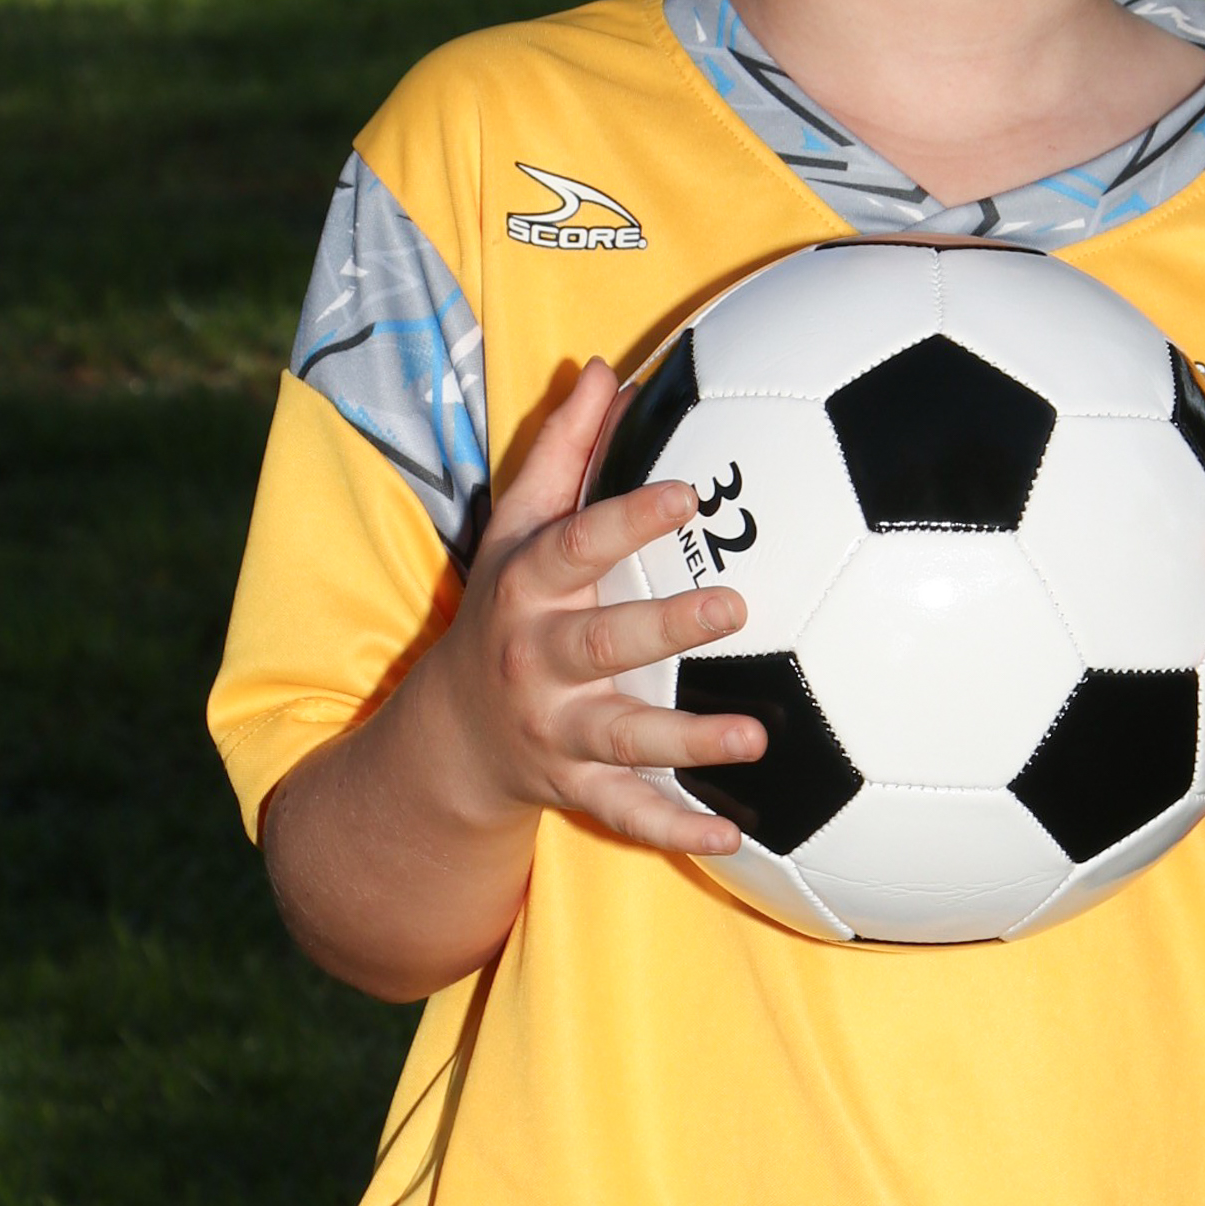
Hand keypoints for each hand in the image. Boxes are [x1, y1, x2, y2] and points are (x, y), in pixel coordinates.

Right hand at [415, 357, 764, 855]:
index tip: (690, 492)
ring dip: (688, 739)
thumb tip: (608, 369)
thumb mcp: (516, 527)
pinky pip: (628, 815)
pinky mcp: (576, 786)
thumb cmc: (506, 606)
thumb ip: (562, 450)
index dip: (629, 518)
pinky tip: (733, 836)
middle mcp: (537, 661)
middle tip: (733, 608)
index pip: (576, 546)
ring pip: (623, 738)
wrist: (448, 735)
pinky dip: (676, 830)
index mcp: (529, 588)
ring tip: (756, 737)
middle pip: (600, 643)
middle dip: (663, 628)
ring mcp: (557, 730)